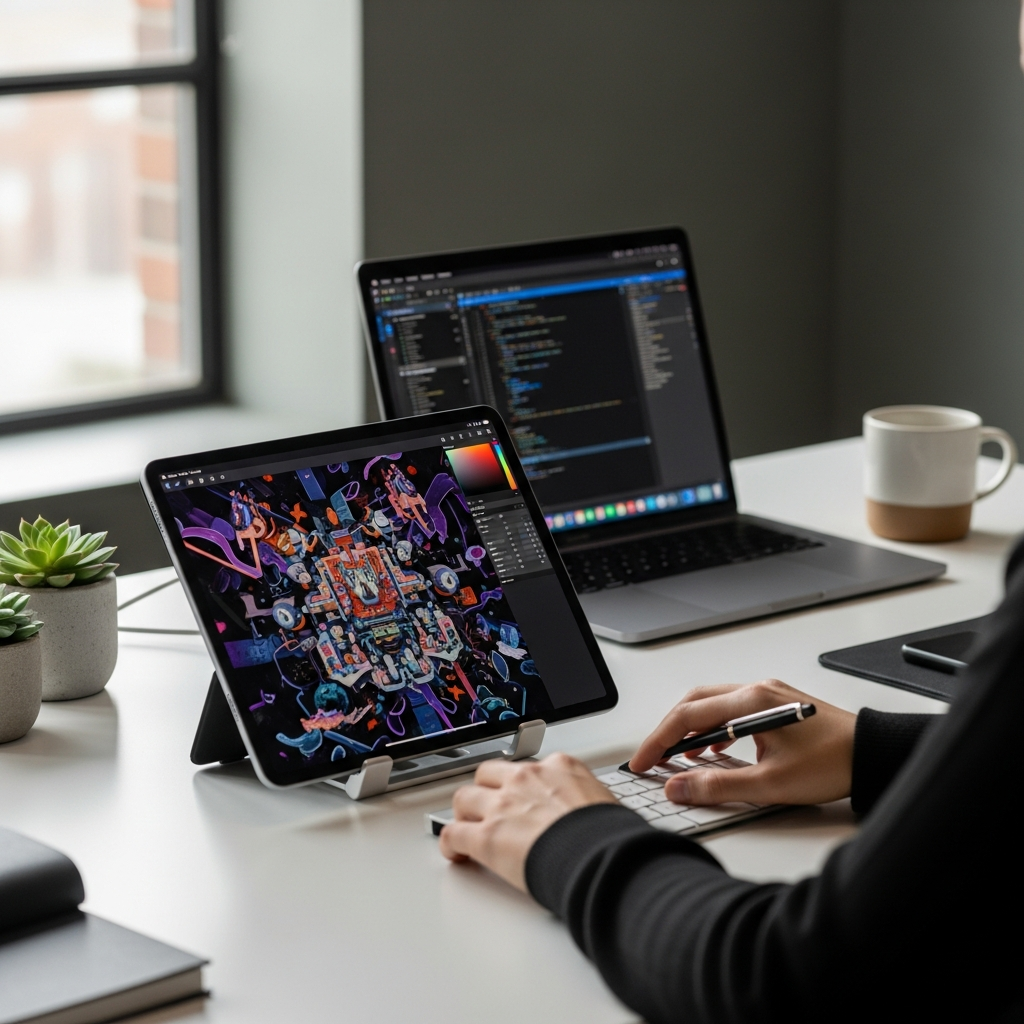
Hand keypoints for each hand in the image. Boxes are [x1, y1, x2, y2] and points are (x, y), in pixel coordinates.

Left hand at [439, 753, 615, 890]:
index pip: (528, 767)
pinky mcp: (487, 836)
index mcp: (559, 767)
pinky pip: (453, 834)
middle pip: (488, 774)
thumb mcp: (605, 802)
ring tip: (467, 827)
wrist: (603, 858)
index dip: (519, 784)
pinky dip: (451, 844)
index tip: (518, 793)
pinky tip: (455, 852)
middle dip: (485, 791)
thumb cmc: (612, 837)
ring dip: (465, 813)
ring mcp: (503, 805)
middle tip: (487, 808)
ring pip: (464, 798)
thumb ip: (587, 802)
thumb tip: (592, 819)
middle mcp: (527, 778)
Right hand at [629, 679, 854, 806]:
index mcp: (751, 702)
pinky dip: (714, 727)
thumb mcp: (770, 784)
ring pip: (713, 704)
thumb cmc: (833, 763)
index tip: (643, 760)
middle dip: (669, 730)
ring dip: (691, 728)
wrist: (874, 755)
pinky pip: (732, 708)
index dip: (658, 739)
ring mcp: (768, 694)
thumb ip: (717, 786)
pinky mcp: (778, 704)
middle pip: (695, 702)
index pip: (688, 715)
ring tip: (677, 756)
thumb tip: (679, 788)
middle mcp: (757, 690)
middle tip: (652, 757)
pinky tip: (714, 750)